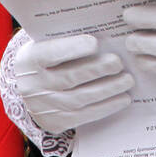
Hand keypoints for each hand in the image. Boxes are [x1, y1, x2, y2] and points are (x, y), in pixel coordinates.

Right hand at [13, 34, 134, 133]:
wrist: (28, 88)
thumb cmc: (47, 59)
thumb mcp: (47, 44)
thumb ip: (66, 39)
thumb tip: (103, 34)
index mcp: (30, 59)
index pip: (50, 54)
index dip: (72, 48)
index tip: (94, 42)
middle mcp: (33, 85)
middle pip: (68, 78)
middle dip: (96, 70)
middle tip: (118, 63)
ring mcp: (44, 106)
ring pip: (79, 99)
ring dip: (107, 90)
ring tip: (127, 80)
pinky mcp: (56, 122)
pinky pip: (83, 116)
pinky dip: (106, 107)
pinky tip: (122, 98)